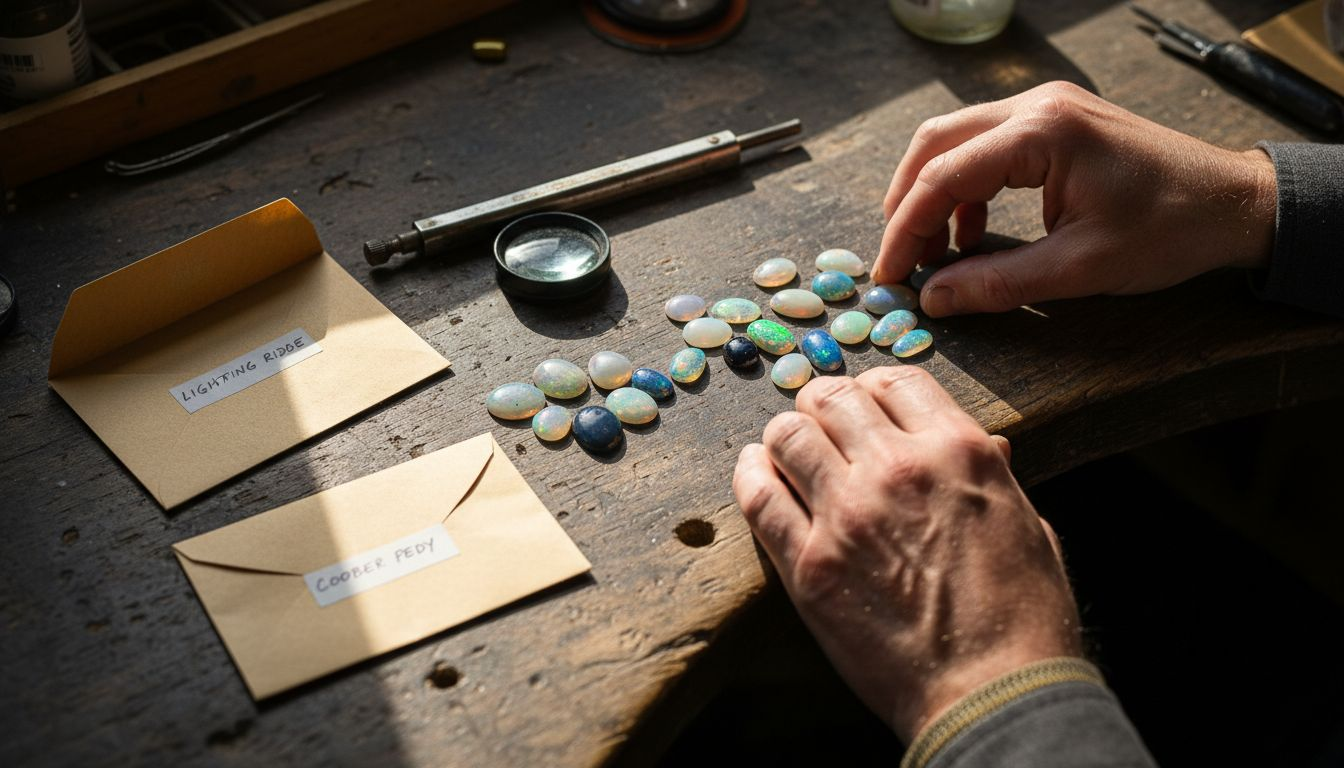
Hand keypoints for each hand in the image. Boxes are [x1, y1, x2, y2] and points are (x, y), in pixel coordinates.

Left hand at [733, 368, 1080, 740]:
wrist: (993, 694)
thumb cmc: (1022, 616)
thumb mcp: (1027, 524)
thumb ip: (994, 476)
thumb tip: (986, 444)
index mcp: (959, 450)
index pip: (895, 380)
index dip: (873, 388)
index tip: (864, 405)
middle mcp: (898, 469)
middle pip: (831, 398)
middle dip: (821, 405)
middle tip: (819, 424)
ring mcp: (847, 515)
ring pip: (787, 435)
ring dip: (785, 437)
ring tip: (787, 451)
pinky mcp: (808, 565)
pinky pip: (758, 497)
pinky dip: (750, 475)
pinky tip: (755, 473)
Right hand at [874, 81, 1277, 316]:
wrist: (1234, 204)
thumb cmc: (1170, 231)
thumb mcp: (1080, 268)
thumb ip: (999, 283)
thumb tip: (933, 300)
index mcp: (1042, 133)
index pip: (943, 175)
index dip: (905, 228)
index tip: (889, 274)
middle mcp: (1037, 106)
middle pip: (936, 144)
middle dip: (906, 204)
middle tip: (899, 259)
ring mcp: (1046, 109)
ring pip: (956, 142)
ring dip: (934, 196)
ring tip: (933, 254)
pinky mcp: (1055, 123)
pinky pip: (987, 148)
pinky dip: (966, 191)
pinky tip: (972, 236)